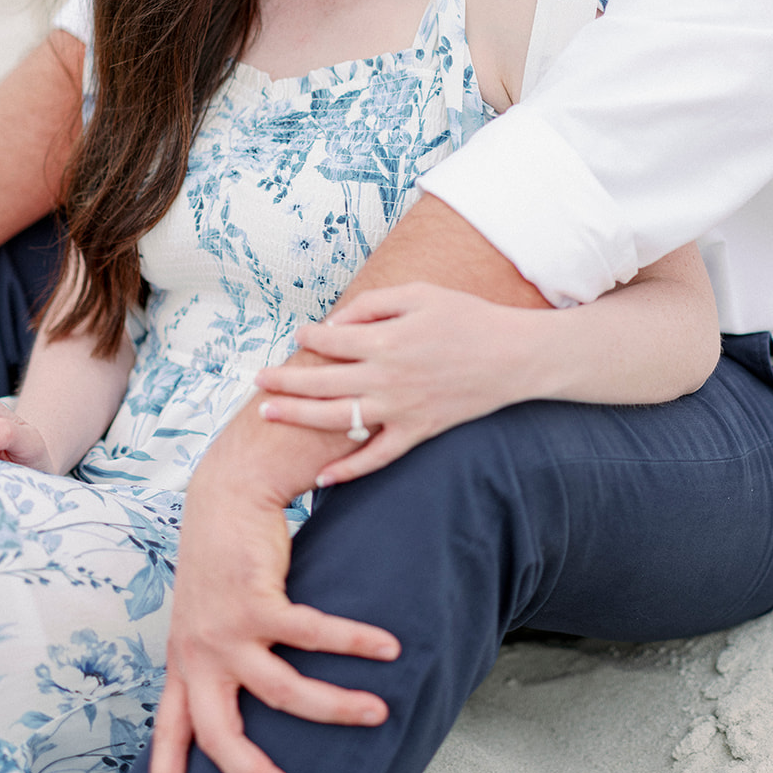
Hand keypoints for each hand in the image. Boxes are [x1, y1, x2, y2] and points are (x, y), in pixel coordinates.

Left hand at [147, 429, 400, 772]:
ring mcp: (227, 630)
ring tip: (378, 712)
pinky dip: (354, 642)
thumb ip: (219, 656)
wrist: (225, 494)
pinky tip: (388, 648)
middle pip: (221, 736)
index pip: (169, 733)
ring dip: (336, 707)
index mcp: (185, 662)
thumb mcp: (206, 617)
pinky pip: (313, 636)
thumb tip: (252, 698)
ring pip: (283, 692)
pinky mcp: (257, 600)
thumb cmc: (223, 558)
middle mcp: (200, 654)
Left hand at [254, 283, 535, 484]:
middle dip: (284, 379)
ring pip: (337, 419)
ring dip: (298, 416)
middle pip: (321, 381)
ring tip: (268, 413)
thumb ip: (373, 304)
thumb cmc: (467, 318)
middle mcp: (387, 377)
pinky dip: (349, 471)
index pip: (331, 339)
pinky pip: (377, 457)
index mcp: (387, 339)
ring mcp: (401, 409)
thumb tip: (335, 322)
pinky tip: (321, 479)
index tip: (299, 334)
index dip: (309, 336)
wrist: (514, 357)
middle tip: (258, 378)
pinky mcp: (417, 432)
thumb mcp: (420, 294)